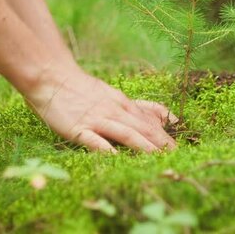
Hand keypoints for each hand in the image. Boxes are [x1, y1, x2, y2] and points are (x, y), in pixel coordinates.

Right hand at [26, 66, 177, 152]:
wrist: (52, 77)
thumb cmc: (83, 88)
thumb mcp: (116, 94)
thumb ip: (141, 107)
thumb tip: (169, 117)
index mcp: (123, 104)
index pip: (150, 121)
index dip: (166, 135)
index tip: (182, 149)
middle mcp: (114, 111)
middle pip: (142, 128)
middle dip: (161, 144)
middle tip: (177, 157)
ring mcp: (96, 119)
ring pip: (124, 133)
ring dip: (143, 146)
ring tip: (158, 158)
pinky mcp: (78, 128)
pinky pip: (94, 140)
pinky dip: (106, 148)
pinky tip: (116, 158)